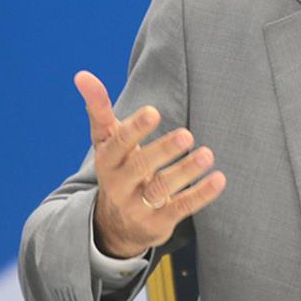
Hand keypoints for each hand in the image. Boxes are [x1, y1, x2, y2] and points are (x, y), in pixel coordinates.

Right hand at [75, 70, 225, 258]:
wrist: (114, 226)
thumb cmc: (118, 168)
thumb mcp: (106, 142)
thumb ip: (98, 109)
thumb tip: (82, 74)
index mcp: (107, 160)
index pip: (118, 143)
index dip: (134, 129)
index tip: (153, 112)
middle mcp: (118, 184)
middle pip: (140, 166)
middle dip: (163, 150)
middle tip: (187, 135)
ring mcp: (137, 206)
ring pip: (161, 188)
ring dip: (185, 171)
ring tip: (207, 155)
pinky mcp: (157, 224)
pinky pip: (180, 208)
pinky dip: (201, 194)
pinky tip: (219, 179)